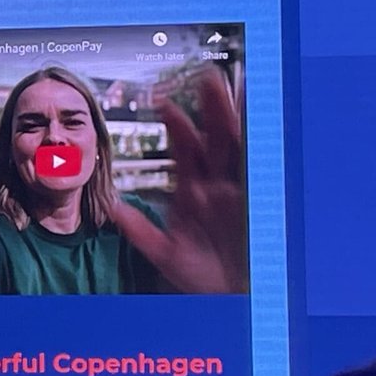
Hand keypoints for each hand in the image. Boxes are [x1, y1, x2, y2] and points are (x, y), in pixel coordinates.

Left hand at [112, 70, 248, 293]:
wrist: (230, 300)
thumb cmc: (200, 277)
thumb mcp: (165, 254)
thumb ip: (141, 230)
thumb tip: (114, 209)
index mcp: (193, 192)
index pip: (185, 151)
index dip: (177, 125)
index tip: (164, 101)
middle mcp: (217, 185)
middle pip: (214, 138)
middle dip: (210, 107)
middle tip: (205, 75)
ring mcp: (239, 191)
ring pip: (238, 147)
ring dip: (234, 117)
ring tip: (230, 85)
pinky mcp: (256, 203)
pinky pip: (257, 171)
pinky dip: (259, 148)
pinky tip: (260, 122)